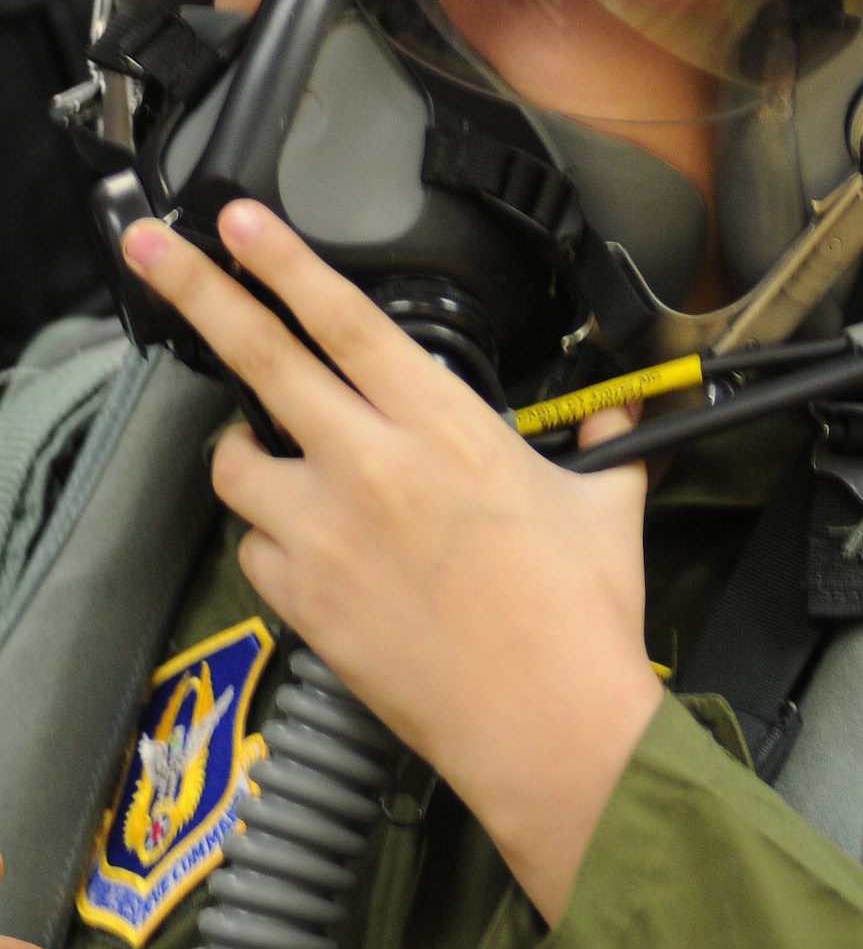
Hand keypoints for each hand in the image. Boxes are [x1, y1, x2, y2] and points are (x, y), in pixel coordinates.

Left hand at [121, 204, 662, 923]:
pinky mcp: (303, 603)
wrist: (547, 727)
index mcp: (446, 427)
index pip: (349, 321)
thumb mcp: (608, 506)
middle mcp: (372, 468)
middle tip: (152, 251)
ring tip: (265, 449)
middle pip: (262, 361)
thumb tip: (624, 418)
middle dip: (200, 295)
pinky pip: (254, 549)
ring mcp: (326, 537)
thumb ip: (608, 444)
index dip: (286, 262)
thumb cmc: (581, 615)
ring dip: (242, 446)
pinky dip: (270, 538)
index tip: (238, 221)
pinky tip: (308, 545)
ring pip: (235, 463)